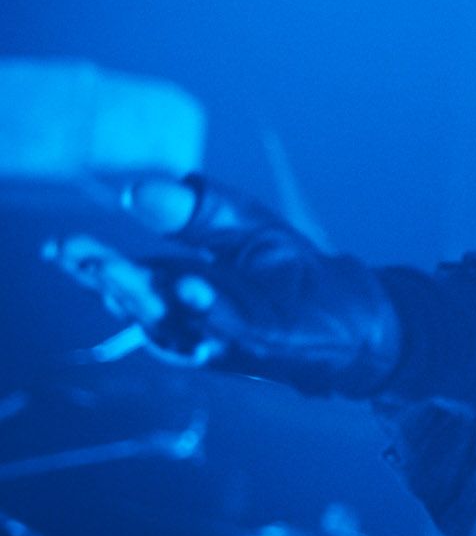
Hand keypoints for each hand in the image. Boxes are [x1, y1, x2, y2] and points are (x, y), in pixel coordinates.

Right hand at [44, 177, 401, 396]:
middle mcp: (190, 320)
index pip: (125, 277)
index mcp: (175, 287)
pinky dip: (208, 310)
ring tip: (125, 270)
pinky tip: (192, 286)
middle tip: (83, 256)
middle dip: (111, 280)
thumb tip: (138, 191)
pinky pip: (229, 329)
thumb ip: (193, 209)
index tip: (63, 248)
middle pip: (141, 302)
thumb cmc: (290, 269)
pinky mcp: (263, 344)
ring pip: (176, 321)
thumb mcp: (239, 224)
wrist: (352, 309)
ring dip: (150, 298)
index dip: (92, 265)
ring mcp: (223, 337)